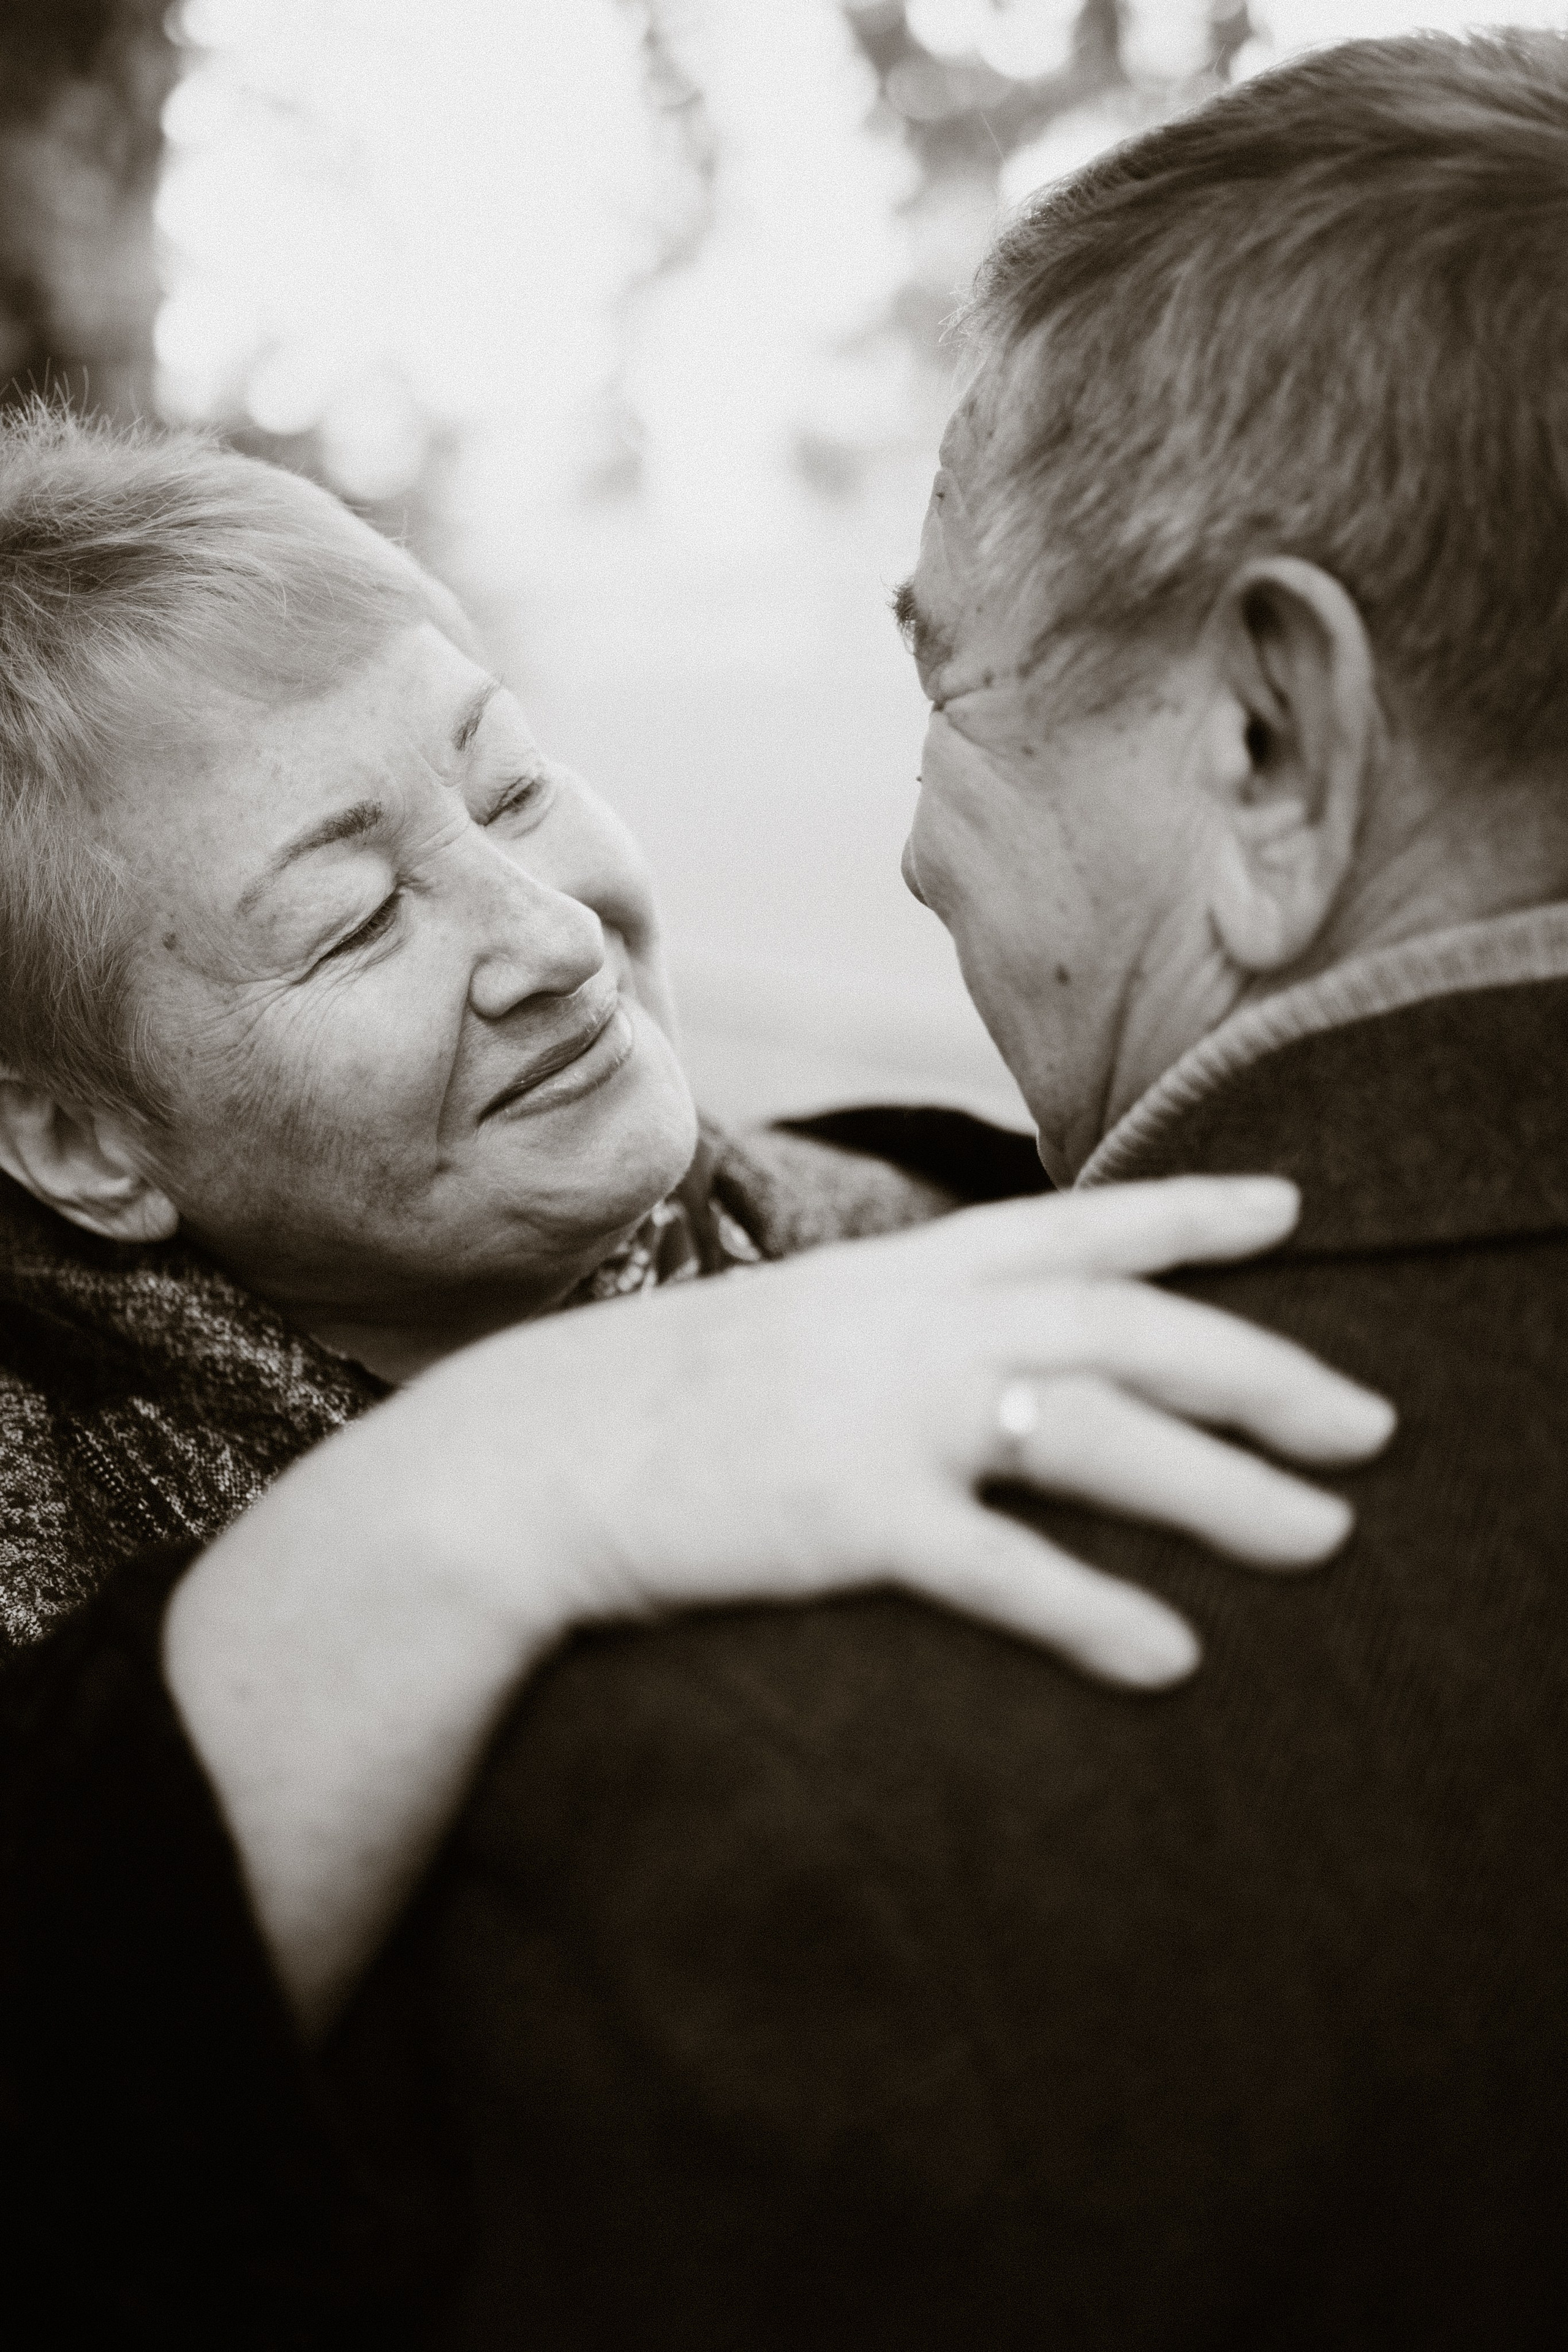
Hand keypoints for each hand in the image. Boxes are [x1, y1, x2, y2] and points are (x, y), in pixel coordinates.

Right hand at [168, 1171, 1392, 2027]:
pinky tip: (1168, 1655)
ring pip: (1096, 1438)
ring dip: (1224, 1493)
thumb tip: (984, 1361)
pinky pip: (998, 1568)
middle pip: (1128, 1331)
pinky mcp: (848, 1517)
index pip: (1076, 1225)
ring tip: (1322, 1539)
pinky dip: (1091, 1612)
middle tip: (1369, 1424)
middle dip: (1264, 1372)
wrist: (532, 1455)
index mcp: (901, 1271)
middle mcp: (912, 1323)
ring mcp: (883, 1414)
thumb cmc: (668, 1400)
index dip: (1191, 1212)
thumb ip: (895, 1326)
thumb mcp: (797, 1325)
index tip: (1289, 1210)